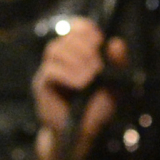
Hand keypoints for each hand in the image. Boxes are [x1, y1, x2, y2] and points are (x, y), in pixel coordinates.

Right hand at [32, 17, 128, 159]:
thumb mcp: (116, 81)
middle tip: (98, 66)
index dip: (85, 29)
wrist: (85, 132)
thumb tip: (116, 42)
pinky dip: (69, 74)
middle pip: (66, 37)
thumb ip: (118, 62)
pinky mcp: (41, 86)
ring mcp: (50, 71)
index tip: (98, 40)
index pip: (77, 27)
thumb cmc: (99, 105)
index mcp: (80, 52)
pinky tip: (81, 84)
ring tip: (90, 77)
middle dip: (85, 48)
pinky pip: (50, 70)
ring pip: (56, 50)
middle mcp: (62, 58)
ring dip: (77, 61)